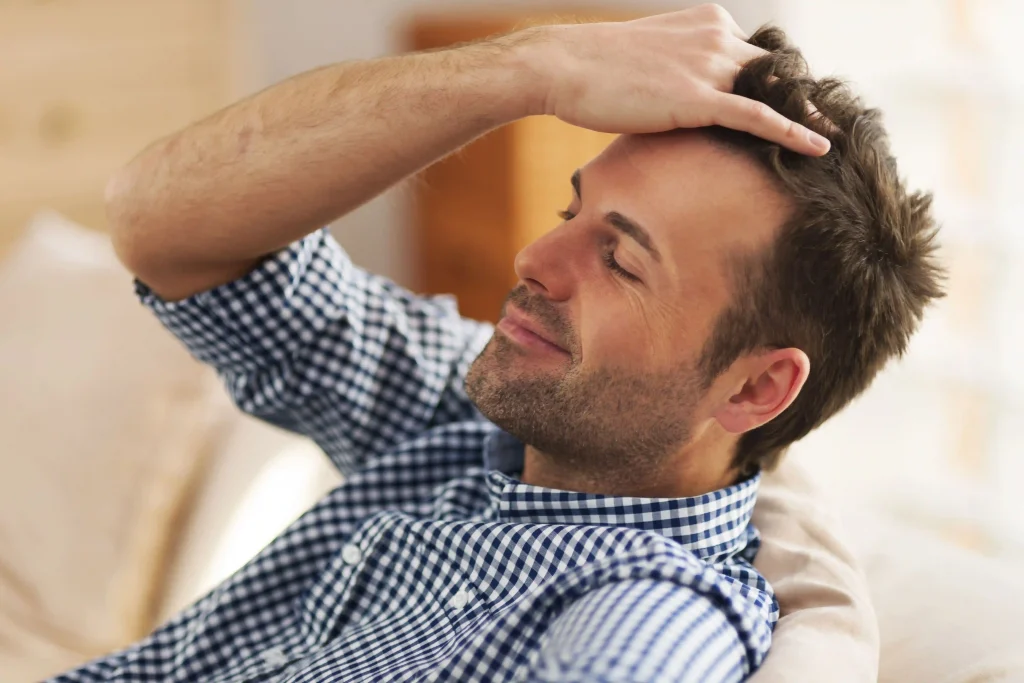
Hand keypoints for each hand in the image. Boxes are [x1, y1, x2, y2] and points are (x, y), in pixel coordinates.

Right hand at [521, 4, 829, 155]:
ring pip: (773, 91)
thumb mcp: (648, 58)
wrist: (561, 65)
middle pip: (776, 70)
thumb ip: (679, 70)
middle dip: (801, 97)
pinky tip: (819, 148)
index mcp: (707, 21)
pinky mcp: (697, 97)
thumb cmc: (593, 69)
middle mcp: (717, 36)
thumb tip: (682, 100)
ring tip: (834, 138)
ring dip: (805, 116)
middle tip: (828, 122)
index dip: (776, 82)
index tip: (797, 102)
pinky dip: (792, 132)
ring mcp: (709, 64)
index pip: (757, 54)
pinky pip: (757, 116)